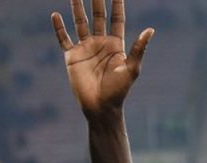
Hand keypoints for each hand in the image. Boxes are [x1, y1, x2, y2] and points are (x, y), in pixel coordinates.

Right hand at [51, 0, 153, 118]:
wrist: (101, 107)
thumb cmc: (118, 91)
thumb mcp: (131, 69)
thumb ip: (138, 49)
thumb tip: (151, 30)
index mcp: (115, 45)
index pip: (116, 19)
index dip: (117, 5)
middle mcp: (100, 43)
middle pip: (98, 16)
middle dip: (96, 1)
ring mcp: (85, 49)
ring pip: (80, 23)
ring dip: (77, 8)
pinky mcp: (72, 57)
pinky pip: (64, 39)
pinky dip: (59, 28)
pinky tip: (55, 15)